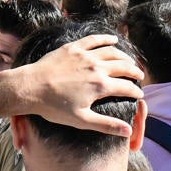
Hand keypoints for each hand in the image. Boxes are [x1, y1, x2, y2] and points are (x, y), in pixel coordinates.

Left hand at [9, 33, 144, 137]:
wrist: (31, 87)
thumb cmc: (54, 107)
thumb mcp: (82, 120)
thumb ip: (107, 125)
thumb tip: (128, 131)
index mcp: (101, 86)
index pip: (126, 88)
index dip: (135, 92)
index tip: (139, 95)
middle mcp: (97, 67)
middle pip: (124, 67)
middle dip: (135, 72)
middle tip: (139, 76)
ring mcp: (85, 55)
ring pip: (112, 52)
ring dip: (124, 57)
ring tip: (129, 61)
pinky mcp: (74, 48)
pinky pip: (94, 40)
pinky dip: (106, 39)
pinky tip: (113, 40)